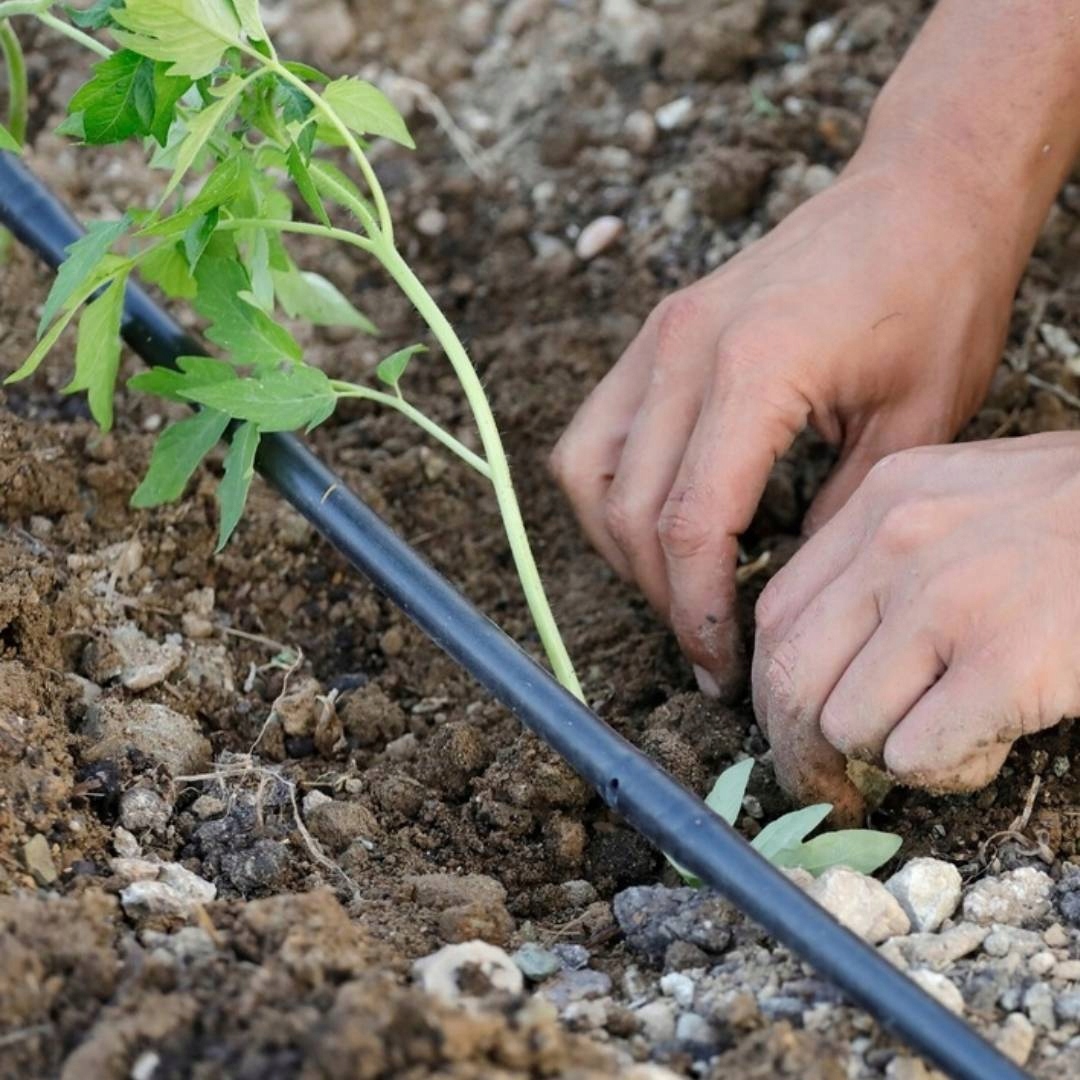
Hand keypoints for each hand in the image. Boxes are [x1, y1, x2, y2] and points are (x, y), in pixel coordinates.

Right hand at [550, 161, 1019, 693]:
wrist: (918, 193)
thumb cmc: (937, 295)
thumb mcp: (916, 424)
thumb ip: (838, 520)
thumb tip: (784, 600)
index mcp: (755, 369)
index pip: (691, 523)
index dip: (698, 611)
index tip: (722, 664)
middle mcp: (683, 349)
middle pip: (629, 510)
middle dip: (662, 595)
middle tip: (709, 645)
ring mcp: (658, 336)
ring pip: (587, 474)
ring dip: (621, 547)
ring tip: (677, 588)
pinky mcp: (654, 333)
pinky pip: (593, 432)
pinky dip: (609, 492)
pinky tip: (655, 520)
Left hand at [754, 433, 1079, 821]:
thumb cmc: (1070, 517)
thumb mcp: (954, 498)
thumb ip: (881, 558)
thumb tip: (825, 657)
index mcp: (878, 503)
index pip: (777, 616)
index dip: (773, 690)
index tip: (790, 729)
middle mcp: (897, 547)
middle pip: (791, 678)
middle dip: (799, 751)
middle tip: (829, 786)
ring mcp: (948, 603)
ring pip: (846, 724)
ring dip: (886, 756)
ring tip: (949, 736)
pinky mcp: (1005, 663)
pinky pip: (916, 754)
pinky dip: (944, 771)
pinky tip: (988, 745)